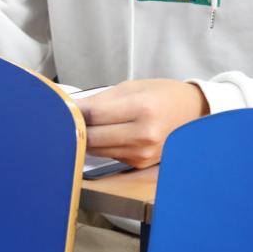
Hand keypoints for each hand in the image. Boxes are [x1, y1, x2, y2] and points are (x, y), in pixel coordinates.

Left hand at [75, 79, 208, 168]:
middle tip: (64, 117)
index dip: (74, 111)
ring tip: (81, 124)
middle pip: (92, 136)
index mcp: (143, 109)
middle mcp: (143, 135)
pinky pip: (109, 155)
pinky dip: (100, 145)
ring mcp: (142, 153)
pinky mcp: (139, 164)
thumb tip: (73, 108)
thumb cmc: (163, 95)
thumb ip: (102, 99)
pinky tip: (100, 134)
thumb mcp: (134, 87)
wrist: (191, 113)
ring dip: (85, 138)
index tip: (61, 107)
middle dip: (75, 126)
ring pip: (97, 149)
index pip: (95, 114)